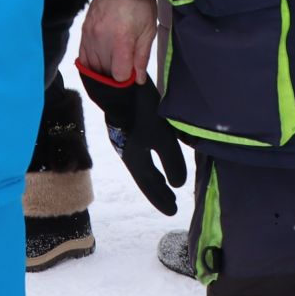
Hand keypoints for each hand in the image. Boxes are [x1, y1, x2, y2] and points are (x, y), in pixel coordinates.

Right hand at [76, 0, 157, 85]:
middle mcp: (102, 39)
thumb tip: (138, 79)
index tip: (132, 71)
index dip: (127, 77)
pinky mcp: (84, 32)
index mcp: (121, 40)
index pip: (118, 74)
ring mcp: (90, 35)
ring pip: (93, 66)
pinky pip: (83, 56)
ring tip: (115, 60)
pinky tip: (100, 60)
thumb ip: (141, 58)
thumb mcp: (148, 31)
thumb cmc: (139, 5)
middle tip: (126, 64)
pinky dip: (91, 62)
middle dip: (116, 73)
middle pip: (105, 72)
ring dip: (104, 69)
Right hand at [78, 61, 185, 215]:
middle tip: (171, 201)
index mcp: (135, 158)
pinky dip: (151, 160)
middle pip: (145, 177)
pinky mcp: (126, 125)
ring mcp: (125, 138)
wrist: (116, 85)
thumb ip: (171, 160)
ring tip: (166, 181)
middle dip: (159, 189)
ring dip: (155, 175)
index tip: (173, 211)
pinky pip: (141, 151)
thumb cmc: (140, 111)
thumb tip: (178, 184)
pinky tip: (156, 153)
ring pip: (142, 164)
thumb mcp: (161, 136)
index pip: (150, 185)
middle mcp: (128, 152)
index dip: (162, 198)